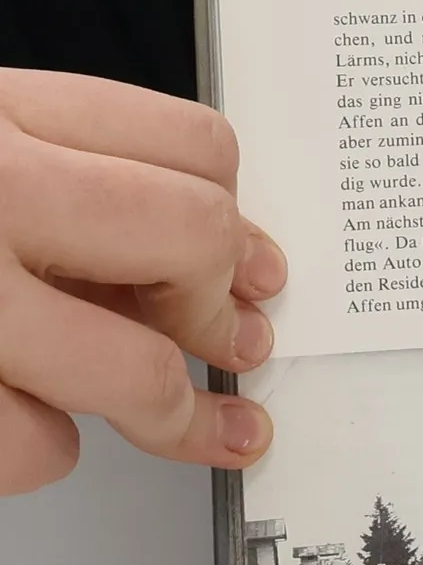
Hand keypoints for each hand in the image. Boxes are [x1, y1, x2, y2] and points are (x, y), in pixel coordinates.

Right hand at [0, 69, 282, 494]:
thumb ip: (75, 181)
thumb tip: (218, 258)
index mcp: (1, 116)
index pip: (189, 146)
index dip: (239, 221)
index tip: (255, 270)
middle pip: (191, 236)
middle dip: (220, 307)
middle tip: (239, 346)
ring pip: (135, 368)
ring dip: (168, 412)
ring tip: (184, 423)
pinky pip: (37, 443)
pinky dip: (44, 448)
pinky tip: (32, 421)